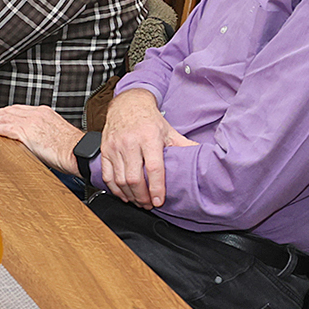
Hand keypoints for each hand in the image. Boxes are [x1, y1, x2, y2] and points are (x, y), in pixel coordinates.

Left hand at [0, 105, 83, 173]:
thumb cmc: (72, 148)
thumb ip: (43, 134)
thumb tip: (35, 142)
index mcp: (45, 113)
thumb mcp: (56, 135)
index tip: (0, 113)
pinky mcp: (27, 132)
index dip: (8, 111)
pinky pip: (7, 128)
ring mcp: (31, 122)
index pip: (21, 110)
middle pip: (11, 110)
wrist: (78, 151)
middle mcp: (37, 114)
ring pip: (6, 117)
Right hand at [99, 88, 191, 206]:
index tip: (159, 201)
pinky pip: (107, 175)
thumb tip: (204, 157)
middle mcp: (130, 141)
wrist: (127, 104)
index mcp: (149, 137)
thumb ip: (184, 146)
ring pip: (120, 180)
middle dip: (142, 196)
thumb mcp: (169, 131)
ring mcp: (115, 146)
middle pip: (134, 178)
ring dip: (130, 195)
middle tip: (149, 204)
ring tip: (139, 201)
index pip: (153, 168)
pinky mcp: (104, 149)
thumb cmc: (149, 120)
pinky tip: (124, 194)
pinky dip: (115, 189)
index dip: (156, 188)